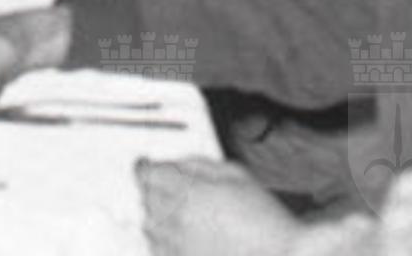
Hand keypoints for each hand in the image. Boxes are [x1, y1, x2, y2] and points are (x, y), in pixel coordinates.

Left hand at [139, 159, 298, 255]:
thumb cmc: (266, 222)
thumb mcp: (236, 175)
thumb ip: (200, 165)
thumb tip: (177, 164)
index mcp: (190, 194)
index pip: (148, 174)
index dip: (147, 167)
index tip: (148, 166)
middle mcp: (179, 221)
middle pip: (146, 199)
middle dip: (154, 190)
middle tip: (170, 188)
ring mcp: (181, 249)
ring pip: (150, 227)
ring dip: (157, 217)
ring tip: (178, 215)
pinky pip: (159, 252)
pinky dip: (163, 243)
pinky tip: (180, 239)